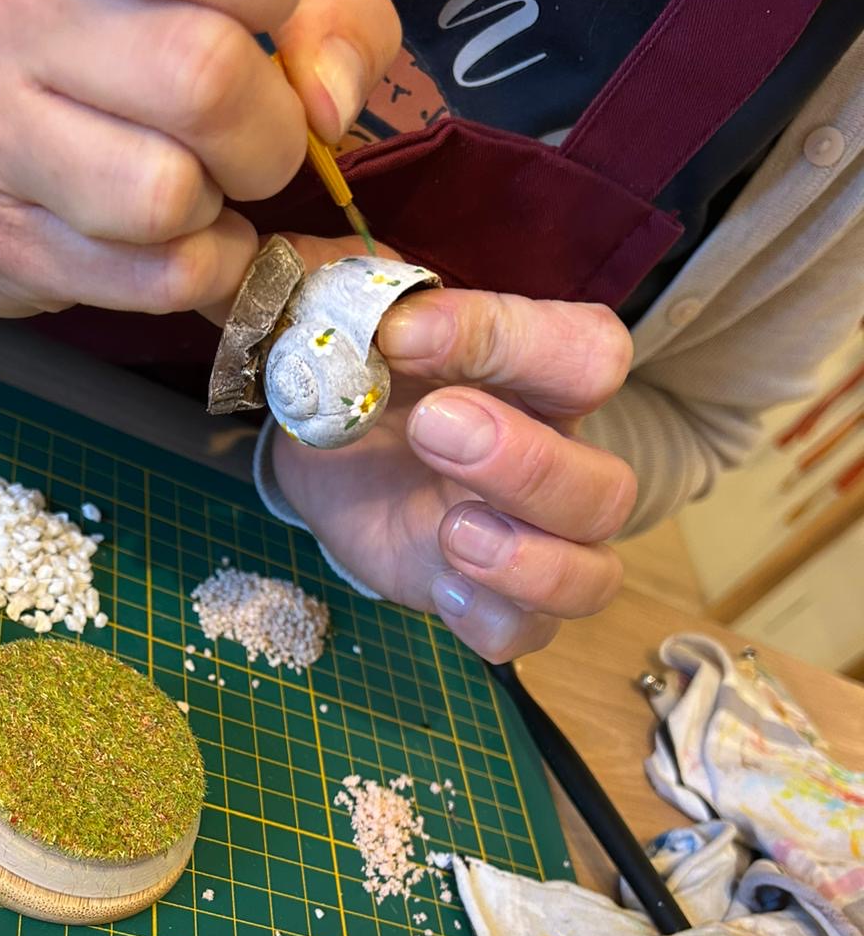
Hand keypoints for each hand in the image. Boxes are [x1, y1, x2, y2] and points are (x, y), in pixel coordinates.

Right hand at [0, 0, 399, 318]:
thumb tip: (327, 104)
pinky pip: (161, 276)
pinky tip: (178, 241)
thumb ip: (332, 24)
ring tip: (198, 188)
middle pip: (199, 75)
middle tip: (249, 137)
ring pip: (168, 195)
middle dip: (266, 131)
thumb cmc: (138, 63)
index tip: (264, 6)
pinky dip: (204, 271)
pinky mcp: (1, 240)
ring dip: (220, 210)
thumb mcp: (249, 1)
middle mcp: (3, 1)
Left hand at [271, 240, 635, 661]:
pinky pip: (524, 635)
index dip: (511, 340)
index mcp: (545, 378)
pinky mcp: (487, 602)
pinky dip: (492, 621)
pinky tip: (441, 588)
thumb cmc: (370, 374)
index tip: (403, 334)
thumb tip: (373, 314)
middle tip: (431, 429)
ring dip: (529, 560)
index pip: (588, 353)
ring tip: (450, 530)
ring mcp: (534, 545)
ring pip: (592, 574)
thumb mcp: (363, 322)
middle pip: (609, 486)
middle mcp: (561, 462)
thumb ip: (367, 300)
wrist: (326, 449)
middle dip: (526, 463)